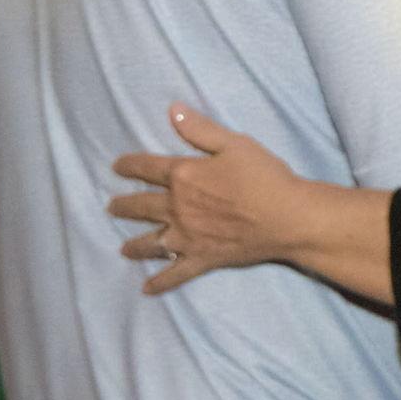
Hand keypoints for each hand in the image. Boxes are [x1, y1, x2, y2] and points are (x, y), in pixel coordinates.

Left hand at [108, 103, 305, 293]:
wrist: (288, 217)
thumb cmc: (265, 177)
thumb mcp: (235, 144)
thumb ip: (200, 129)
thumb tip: (172, 110)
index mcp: (182, 175)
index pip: (146, 168)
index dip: (129, 165)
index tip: (117, 166)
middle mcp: (176, 207)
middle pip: (141, 206)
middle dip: (124, 206)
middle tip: (112, 207)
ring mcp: (187, 237)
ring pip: (151, 242)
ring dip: (134, 245)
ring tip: (123, 249)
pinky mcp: (202, 258)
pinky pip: (176, 273)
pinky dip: (161, 283)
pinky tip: (147, 289)